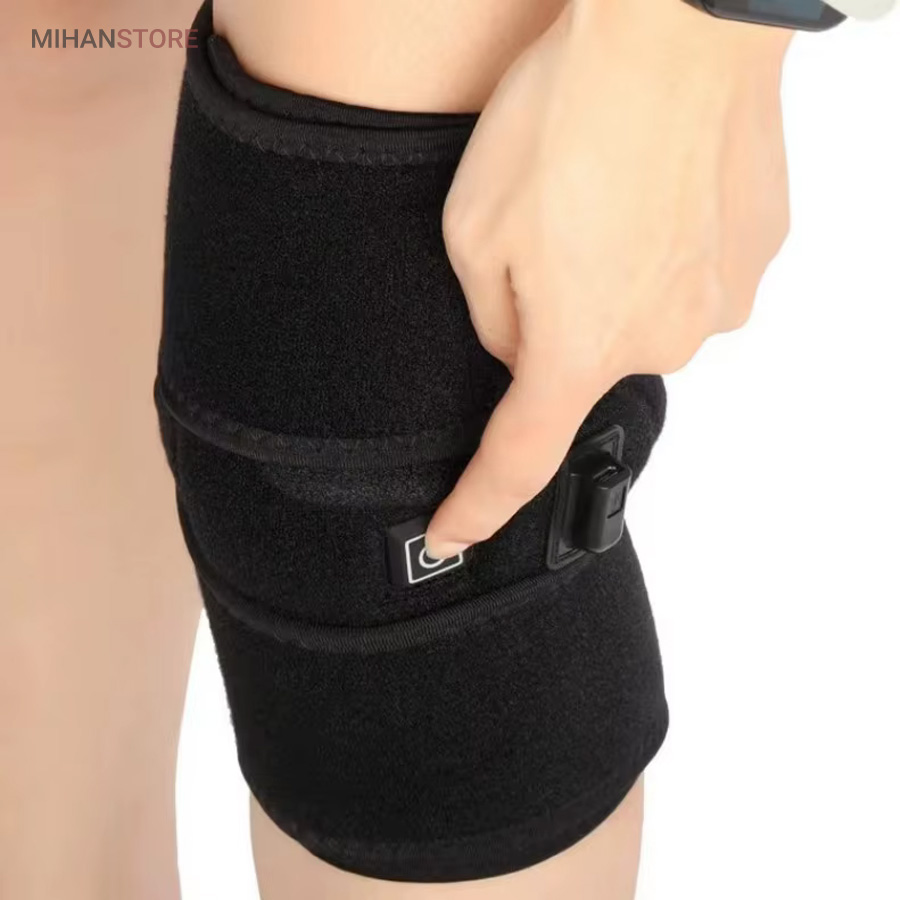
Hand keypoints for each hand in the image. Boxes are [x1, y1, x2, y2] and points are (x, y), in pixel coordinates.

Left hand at [425, 0, 792, 559]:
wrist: (678, 24)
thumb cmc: (566, 114)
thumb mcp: (473, 229)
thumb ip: (491, 318)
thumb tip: (521, 349)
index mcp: (576, 349)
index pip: (517, 460)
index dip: (477, 505)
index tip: (450, 534)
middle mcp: (658, 345)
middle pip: (580, 358)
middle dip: (553, 316)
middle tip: (548, 232)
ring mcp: (717, 304)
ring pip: (638, 315)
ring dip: (612, 275)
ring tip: (603, 195)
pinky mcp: (754, 259)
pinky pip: (689, 276)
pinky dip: (662, 247)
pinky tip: (651, 188)